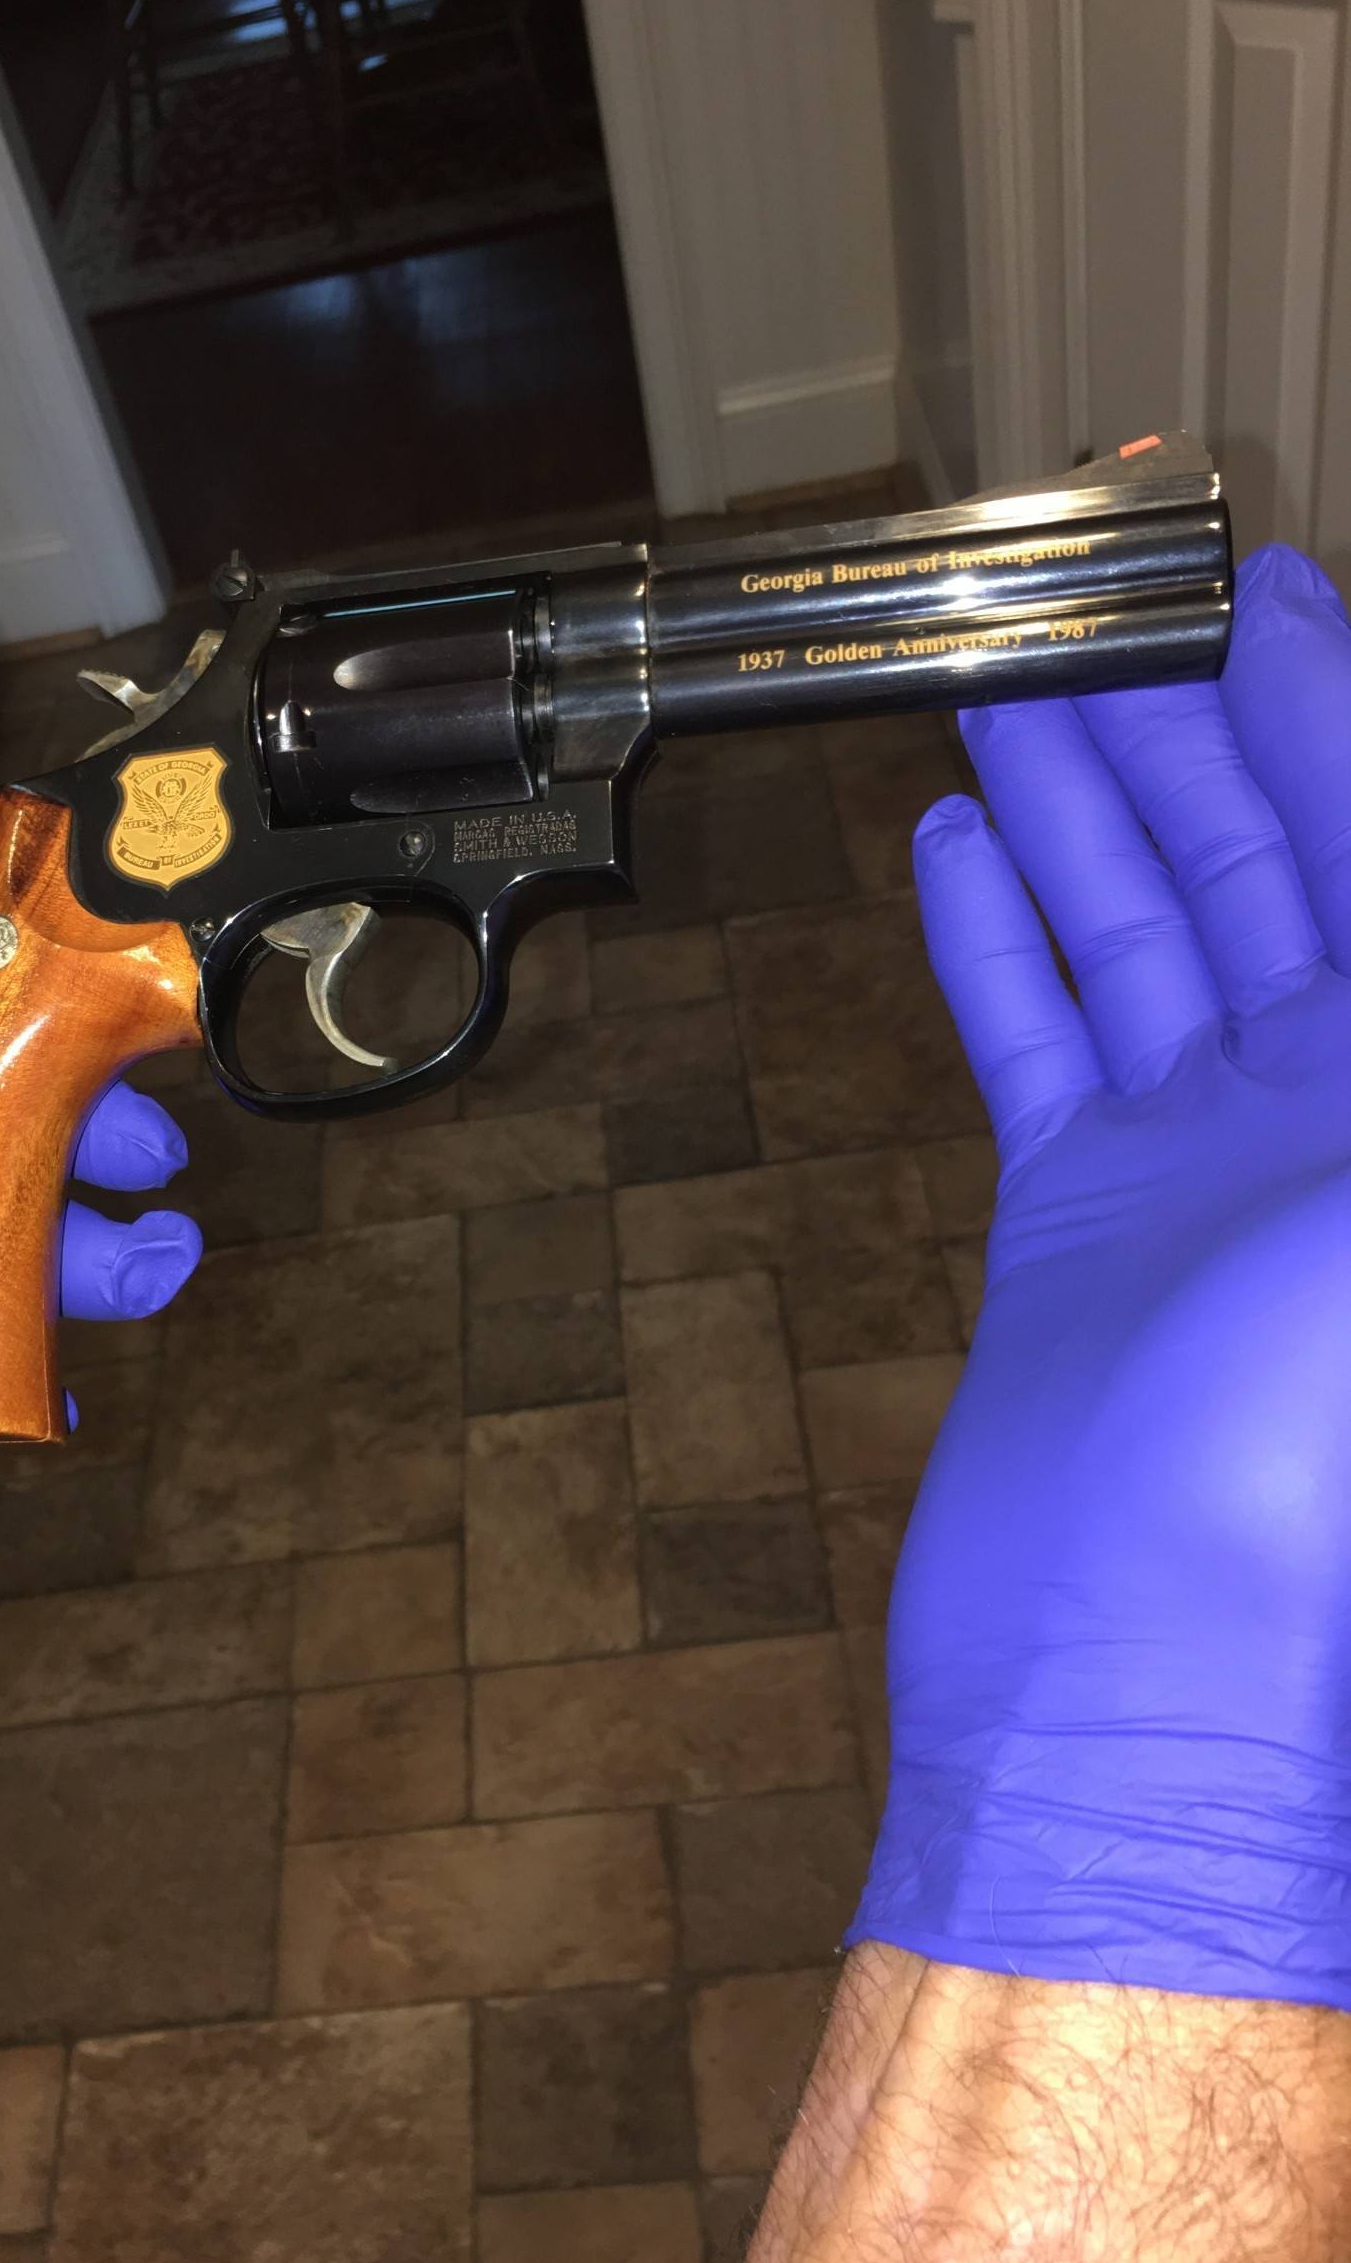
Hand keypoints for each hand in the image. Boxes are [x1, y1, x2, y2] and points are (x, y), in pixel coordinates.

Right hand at [853, 543, 1350, 2010]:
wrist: (1129, 1673)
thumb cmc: (1301, 1459)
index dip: (1327, 705)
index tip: (1259, 589)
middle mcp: (1321, 1111)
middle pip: (1257, 870)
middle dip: (1182, 734)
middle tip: (1103, 616)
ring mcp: (1194, 1165)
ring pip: (1134, 935)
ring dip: (1073, 811)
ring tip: (1007, 698)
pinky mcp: (1076, 1220)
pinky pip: (1035, 1041)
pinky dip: (991, 944)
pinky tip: (950, 856)